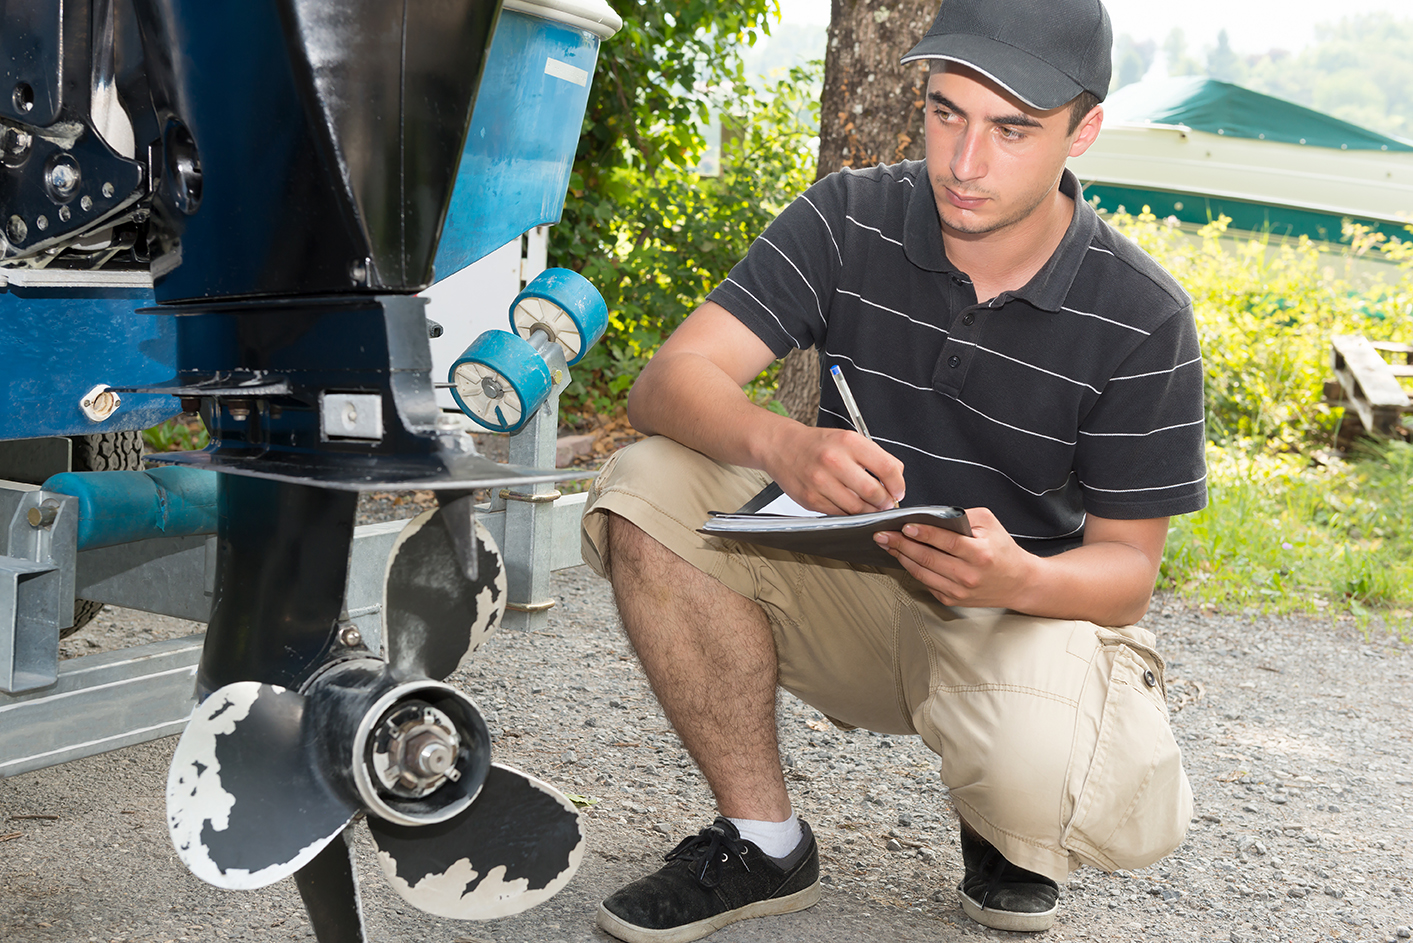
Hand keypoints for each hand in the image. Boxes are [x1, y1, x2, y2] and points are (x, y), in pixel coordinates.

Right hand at [763, 424, 904, 514]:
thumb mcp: (849, 439)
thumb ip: (874, 457)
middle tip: (886, 502)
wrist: (782, 446)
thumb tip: (896, 479)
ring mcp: (821, 482)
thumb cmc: (818, 444)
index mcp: (849, 442)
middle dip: (886, 502)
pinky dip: (850, 513)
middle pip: (874, 492)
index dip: (898, 484)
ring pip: (858, 508)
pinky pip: (840, 514)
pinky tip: (849, 504)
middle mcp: (834, 461)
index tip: (899, 491)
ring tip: (870, 505)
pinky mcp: (811, 499)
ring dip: (869, 511)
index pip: (887, 468)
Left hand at [872, 506, 1036, 607]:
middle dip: (901, 545)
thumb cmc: (1002, 550)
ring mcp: (959, 591)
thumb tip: (932, 516)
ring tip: (887, 544)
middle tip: (883, 534)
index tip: (905, 526)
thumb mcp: (990, 524)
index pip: (946, 542)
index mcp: (980, 554)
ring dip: (902, 557)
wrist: (1018, 583)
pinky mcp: (952, 600)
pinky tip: (903, 557)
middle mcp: (969, 576)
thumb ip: (963, 517)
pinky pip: (926, 583)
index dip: (924, 533)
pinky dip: (912, 569)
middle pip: (928, 559)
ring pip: (922, 573)